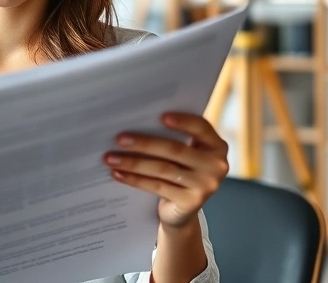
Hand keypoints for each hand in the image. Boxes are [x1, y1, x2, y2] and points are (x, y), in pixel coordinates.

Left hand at [103, 113, 228, 228]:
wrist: (181, 212)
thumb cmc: (179, 172)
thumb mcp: (184, 155)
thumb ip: (174, 138)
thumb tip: (136, 121)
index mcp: (216, 146)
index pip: (201, 127)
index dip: (182, 121)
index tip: (160, 116)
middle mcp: (216, 165)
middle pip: (175, 150)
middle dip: (144, 143)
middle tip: (119, 139)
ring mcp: (206, 186)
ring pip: (163, 169)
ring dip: (133, 162)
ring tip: (110, 158)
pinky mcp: (191, 202)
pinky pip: (157, 186)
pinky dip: (134, 179)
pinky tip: (118, 173)